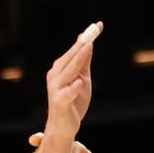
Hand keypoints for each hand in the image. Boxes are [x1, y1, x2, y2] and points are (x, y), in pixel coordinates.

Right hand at [44, 21, 102, 139]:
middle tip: (92, 32)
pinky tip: (79, 82)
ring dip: (78, 59)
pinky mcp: (60, 102)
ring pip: (68, 72)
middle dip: (82, 44)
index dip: (86, 38)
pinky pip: (67, 94)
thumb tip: (88, 43)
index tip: (98, 25)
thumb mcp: (82, 79)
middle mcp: (55, 76)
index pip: (74, 50)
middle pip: (70, 58)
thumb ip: (84, 62)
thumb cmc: (72, 102)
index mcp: (60, 69)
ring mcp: (56, 89)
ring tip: (88, 48)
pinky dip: (73, 88)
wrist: (63, 127)